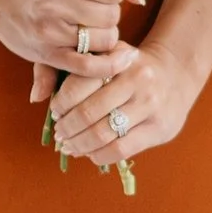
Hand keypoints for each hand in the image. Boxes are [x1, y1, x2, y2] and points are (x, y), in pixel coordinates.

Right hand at [0, 0, 139, 70]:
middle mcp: (55, 6)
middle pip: (110, 14)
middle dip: (111, 12)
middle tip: (97, 10)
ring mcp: (51, 34)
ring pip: (105, 39)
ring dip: (107, 34)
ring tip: (93, 27)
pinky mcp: (48, 56)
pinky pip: (89, 67)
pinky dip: (110, 65)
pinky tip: (122, 58)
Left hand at [47, 34, 202, 167]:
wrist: (175, 73)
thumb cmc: (126, 67)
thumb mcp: (102, 56)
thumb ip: (65, 68)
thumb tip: (36, 97)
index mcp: (117, 58)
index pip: (78, 85)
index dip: (60, 104)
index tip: (55, 112)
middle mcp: (136, 79)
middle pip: (88, 113)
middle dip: (67, 128)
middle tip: (60, 134)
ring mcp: (150, 105)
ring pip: (103, 134)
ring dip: (79, 145)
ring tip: (70, 146)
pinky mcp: (159, 128)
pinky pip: (120, 150)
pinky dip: (98, 155)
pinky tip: (90, 153)